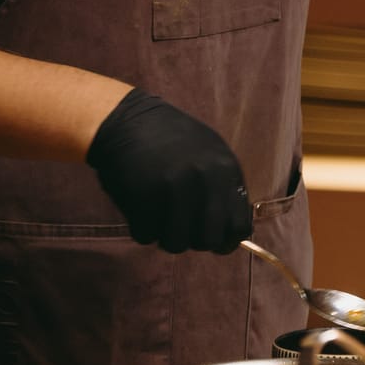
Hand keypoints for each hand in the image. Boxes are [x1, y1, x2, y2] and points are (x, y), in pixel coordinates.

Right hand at [86, 89, 252, 254]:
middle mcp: (203, 180)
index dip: (226, 241)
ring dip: (166, 237)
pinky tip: (141, 210)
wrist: (127, 120)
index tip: (214, 242)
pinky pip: (146, 236)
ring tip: (160, 219)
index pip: (238, 227)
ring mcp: (172, 190)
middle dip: (194, 241)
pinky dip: (142, 229)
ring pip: (176, 244)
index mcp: (225, 169)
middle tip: (182, 228)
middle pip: (207, 241)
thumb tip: (235, 233)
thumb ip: (225, 189)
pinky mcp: (142, 198)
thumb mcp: (210, 153)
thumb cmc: (171, 139)